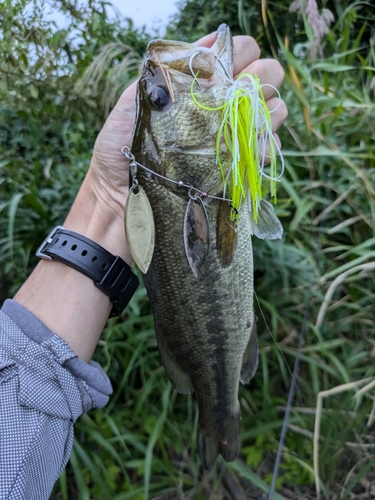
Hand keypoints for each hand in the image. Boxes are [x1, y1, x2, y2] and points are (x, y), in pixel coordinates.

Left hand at [86, 32, 286, 222]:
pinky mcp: (236, 167)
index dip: (244, 53)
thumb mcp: (134, 101)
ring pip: (275, 111)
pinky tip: (246, 151)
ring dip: (266, 113)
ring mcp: (232, 135)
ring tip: (241, 125)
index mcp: (200, 84)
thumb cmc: (120, 147)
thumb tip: (208, 44)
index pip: (241, 51)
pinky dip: (265, 147)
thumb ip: (166, 71)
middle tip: (238, 94)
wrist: (119, 196)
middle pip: (268, 77)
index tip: (230, 67)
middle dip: (261, 79)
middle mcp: (222, 106)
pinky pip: (268, 150)